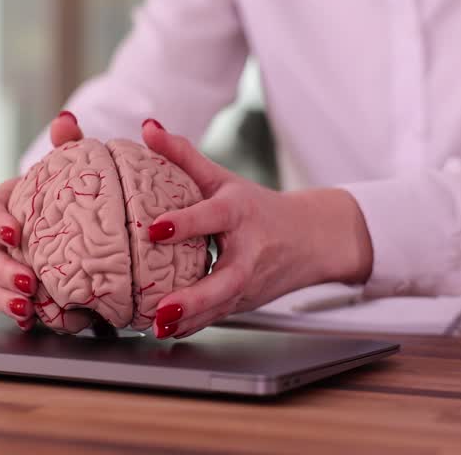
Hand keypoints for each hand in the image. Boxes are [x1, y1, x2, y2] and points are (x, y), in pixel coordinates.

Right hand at [0, 111, 83, 328]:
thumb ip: (69, 146)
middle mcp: (1, 238)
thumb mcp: (75, 167)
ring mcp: (8, 267)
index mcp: (8, 205)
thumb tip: (65, 121)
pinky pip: (10, 306)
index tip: (13, 233)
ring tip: (28, 309)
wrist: (92, 224)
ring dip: (3, 299)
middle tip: (28, 283)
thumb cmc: (76, 191)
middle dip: (1, 271)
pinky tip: (34, 321)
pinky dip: (18, 314)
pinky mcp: (21, 292)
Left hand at [140, 119, 373, 338]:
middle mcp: (248, 252)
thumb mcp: (224, 178)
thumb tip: (148, 128)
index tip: (154, 228)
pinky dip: (193, 326)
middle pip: (226, 279)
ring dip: (190, 320)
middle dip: (194, 298)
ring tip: (157, 327)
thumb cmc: (260, 208)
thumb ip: (184, 155)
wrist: (311, 239)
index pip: (212, 217)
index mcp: (240, 214)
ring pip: (221, 306)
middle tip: (164, 307)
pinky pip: (217, 317)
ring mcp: (249, 283)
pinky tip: (166, 332)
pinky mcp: (244, 302)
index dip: (184, 222)